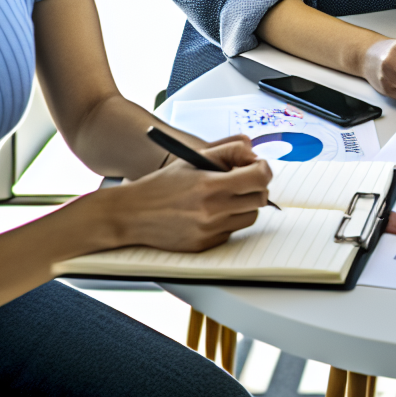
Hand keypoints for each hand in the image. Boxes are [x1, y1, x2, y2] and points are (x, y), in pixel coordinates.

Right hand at [102, 138, 272, 250]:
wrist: (132, 214)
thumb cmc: (161, 185)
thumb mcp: (193, 159)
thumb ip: (227, 151)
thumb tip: (253, 154)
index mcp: (209, 185)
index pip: (259, 177)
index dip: (263, 169)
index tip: (257, 166)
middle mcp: (212, 210)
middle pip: (259, 199)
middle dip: (256, 186)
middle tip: (244, 180)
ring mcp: (210, 231)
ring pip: (249, 217)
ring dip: (244, 205)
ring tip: (226, 196)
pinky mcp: (205, 245)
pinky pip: (232, 231)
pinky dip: (228, 221)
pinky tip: (210, 213)